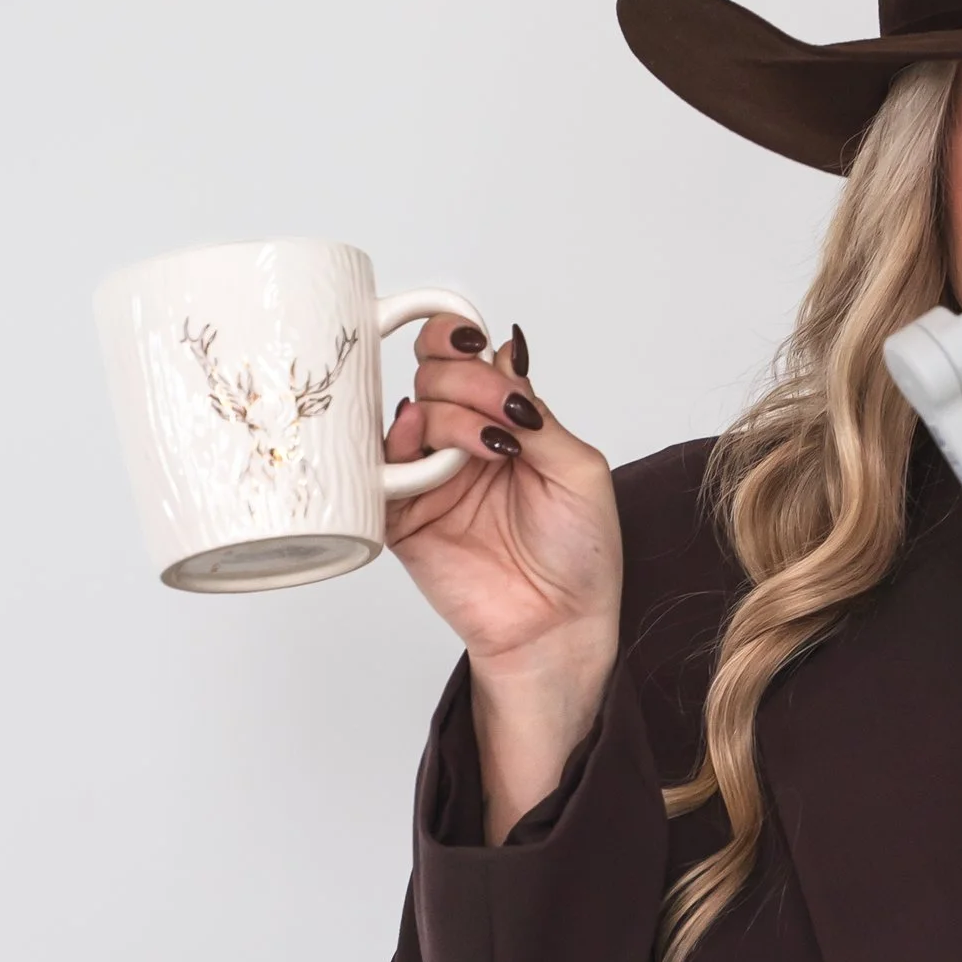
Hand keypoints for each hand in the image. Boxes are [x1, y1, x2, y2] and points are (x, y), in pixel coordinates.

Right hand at [386, 322, 622, 834]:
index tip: (472, 339)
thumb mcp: (578, 469)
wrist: (561, 625)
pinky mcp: (403, 517)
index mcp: (503, 421)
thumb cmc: (581, 553)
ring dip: (444, 414)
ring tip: (483, 449)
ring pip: (410, 412)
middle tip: (503, 419)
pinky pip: (381, 472)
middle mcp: (462, 442)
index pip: (463, 358)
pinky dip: (396, 449)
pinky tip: (420, 444)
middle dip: (464, 381)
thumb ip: (536, 412)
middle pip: (432, 376)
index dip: (458, 337)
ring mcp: (430, 478)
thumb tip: (502, 353)